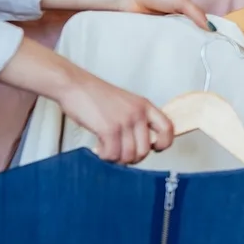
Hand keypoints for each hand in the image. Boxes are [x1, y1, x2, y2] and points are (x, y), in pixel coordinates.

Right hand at [0, 38, 174, 163]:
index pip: (168, 128)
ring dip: (117, 159)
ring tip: (108, 151)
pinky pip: (112, 154)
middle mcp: (138, 114)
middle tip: (120, 154)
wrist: (75, 85)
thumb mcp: (125, 103)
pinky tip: (99, 149)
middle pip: (145, 150)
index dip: (164, 143)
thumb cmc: (95, 95)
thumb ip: (136, 119)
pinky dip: (105, 157)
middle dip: (132, 158)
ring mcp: (124, 121)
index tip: (154, 148)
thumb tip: (141, 143)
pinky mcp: (109, 129)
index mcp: (145, 106)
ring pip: (129, 155)